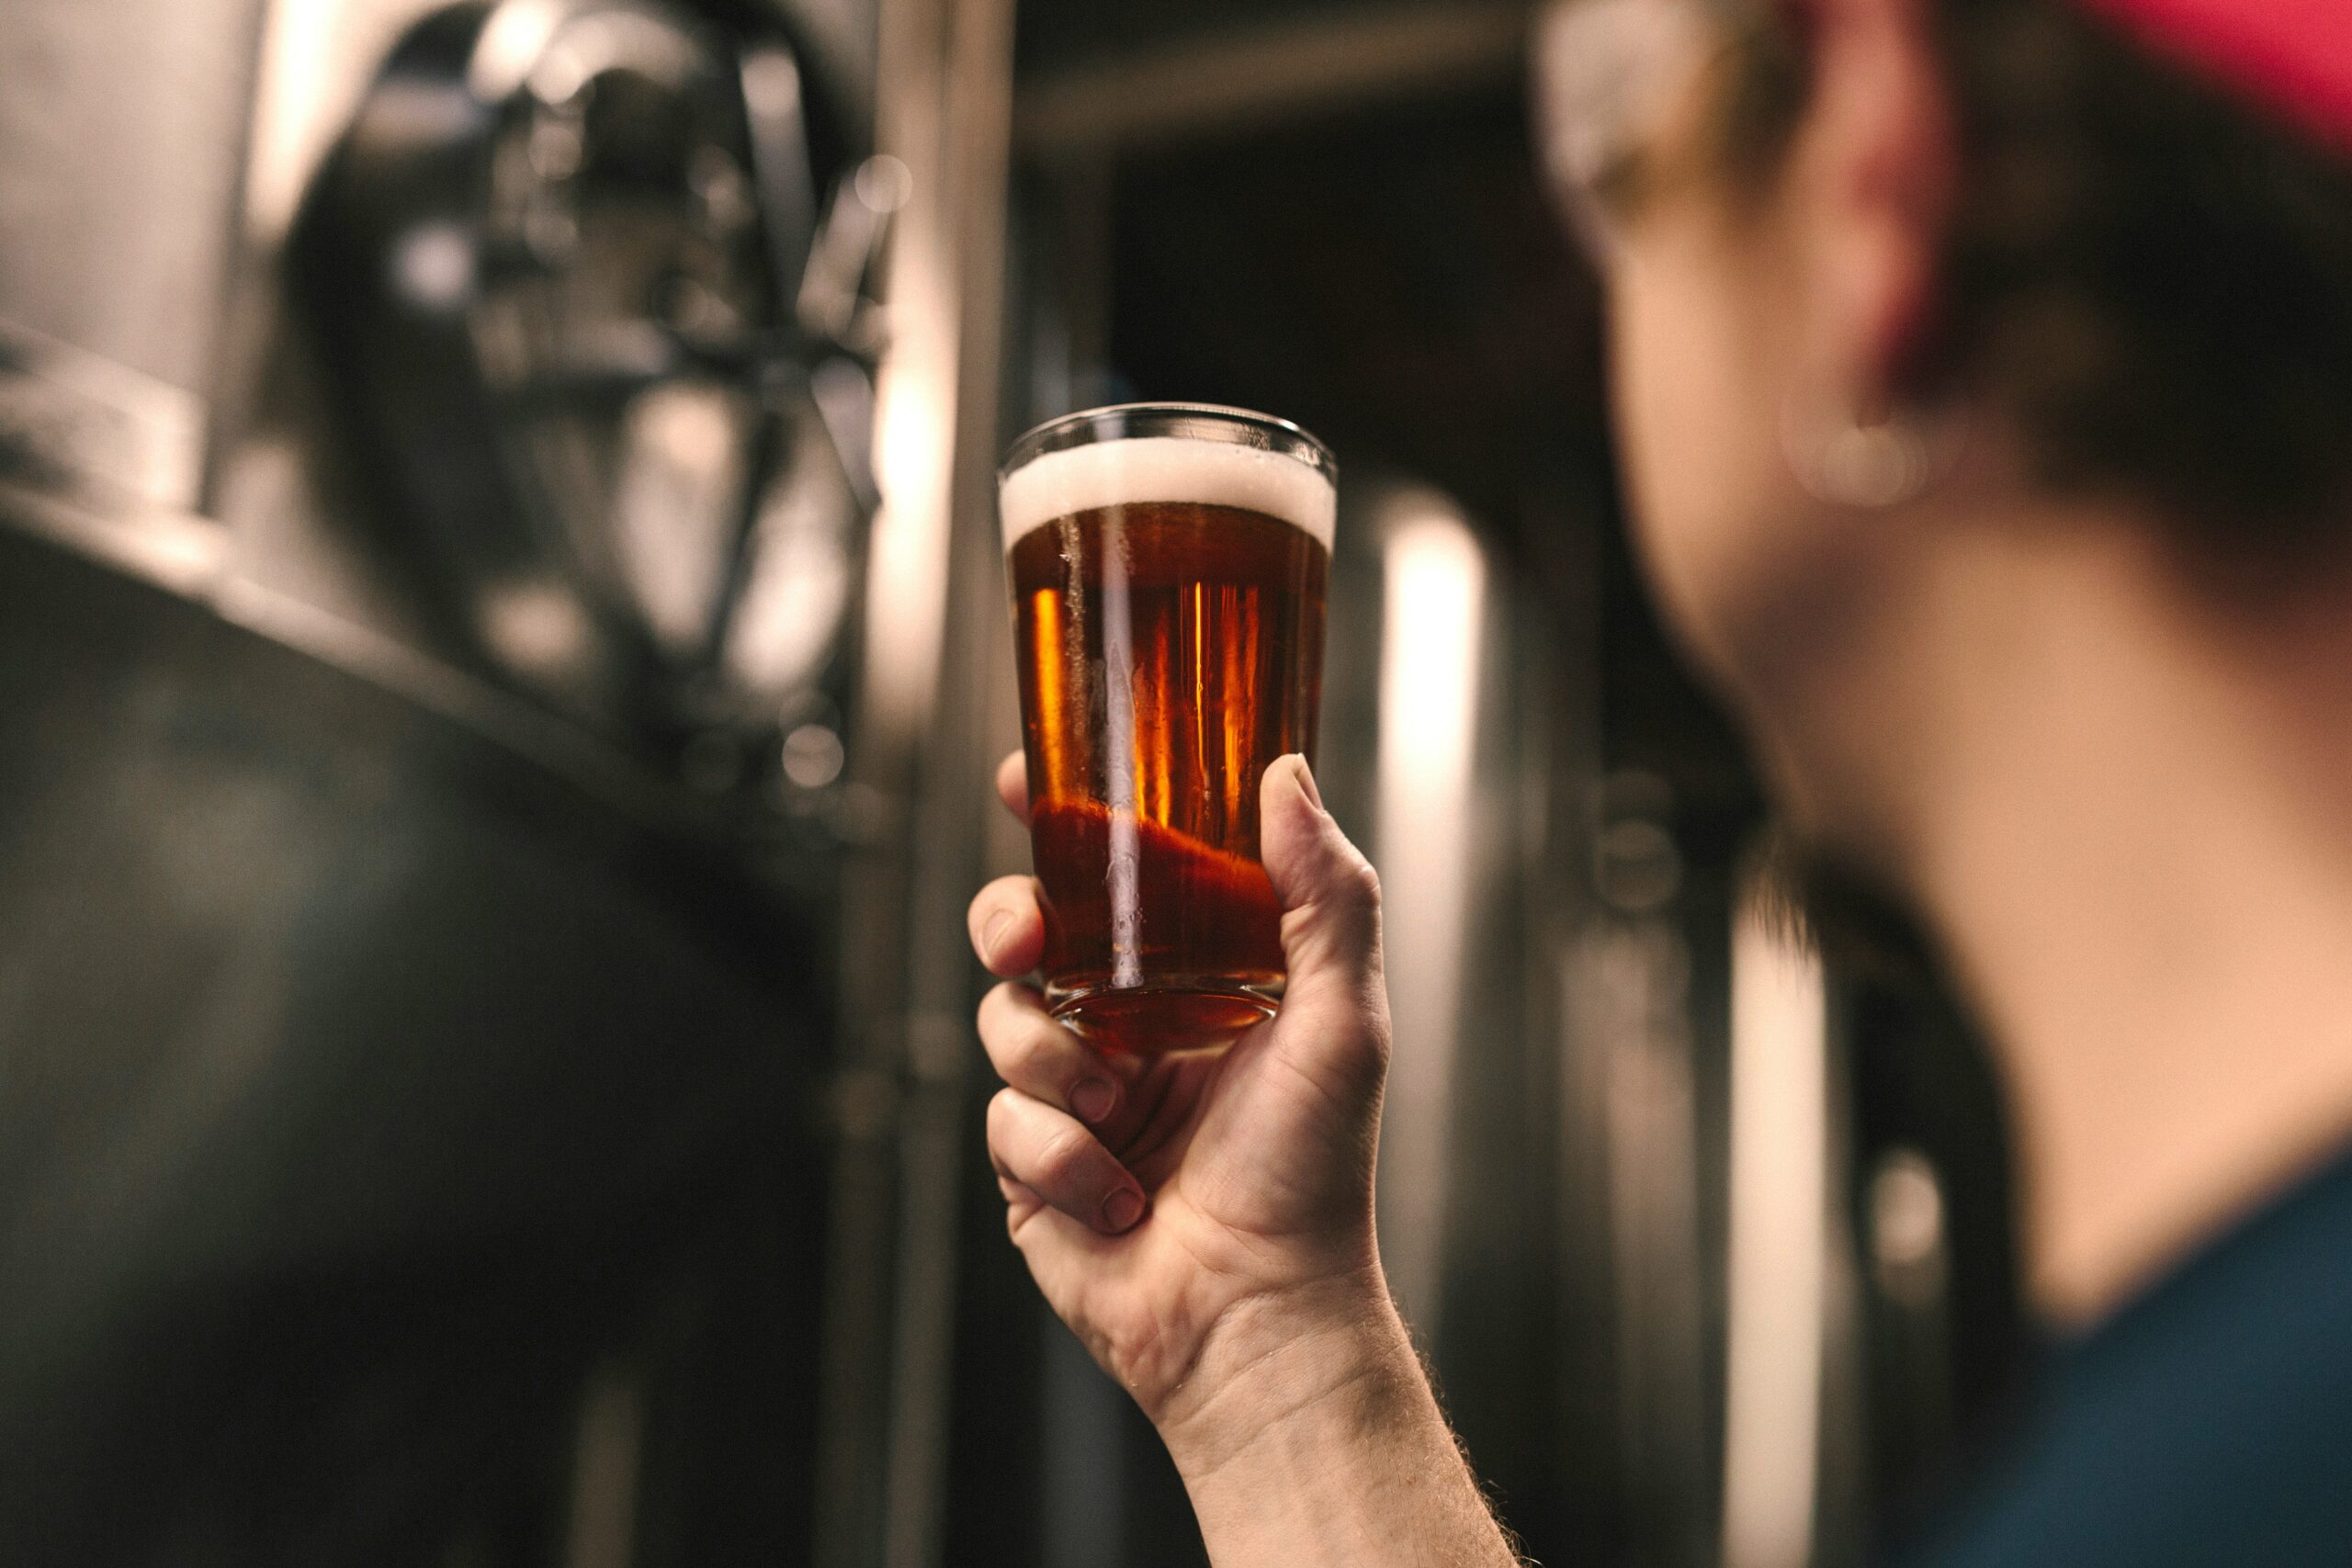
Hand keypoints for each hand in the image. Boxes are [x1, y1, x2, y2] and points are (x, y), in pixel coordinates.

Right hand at [966, 751, 1393, 1440]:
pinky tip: (1117, 1197)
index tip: (1026, 781)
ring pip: (1005, 1021)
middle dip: (1011, 920)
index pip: (1121, 871)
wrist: (1258, 1315)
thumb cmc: (1314, 1175)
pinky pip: (1003, 1122)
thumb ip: (1325, 893)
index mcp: (1202, 977)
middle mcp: (1134, 1024)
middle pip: (1030, 928)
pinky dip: (1058, 1156)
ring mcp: (1078, 1094)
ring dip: (1054, 1063)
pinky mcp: (1035, 1164)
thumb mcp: (1343, 1017)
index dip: (1064, 820)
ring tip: (1119, 1112)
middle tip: (1030, 942)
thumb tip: (1285, 775)